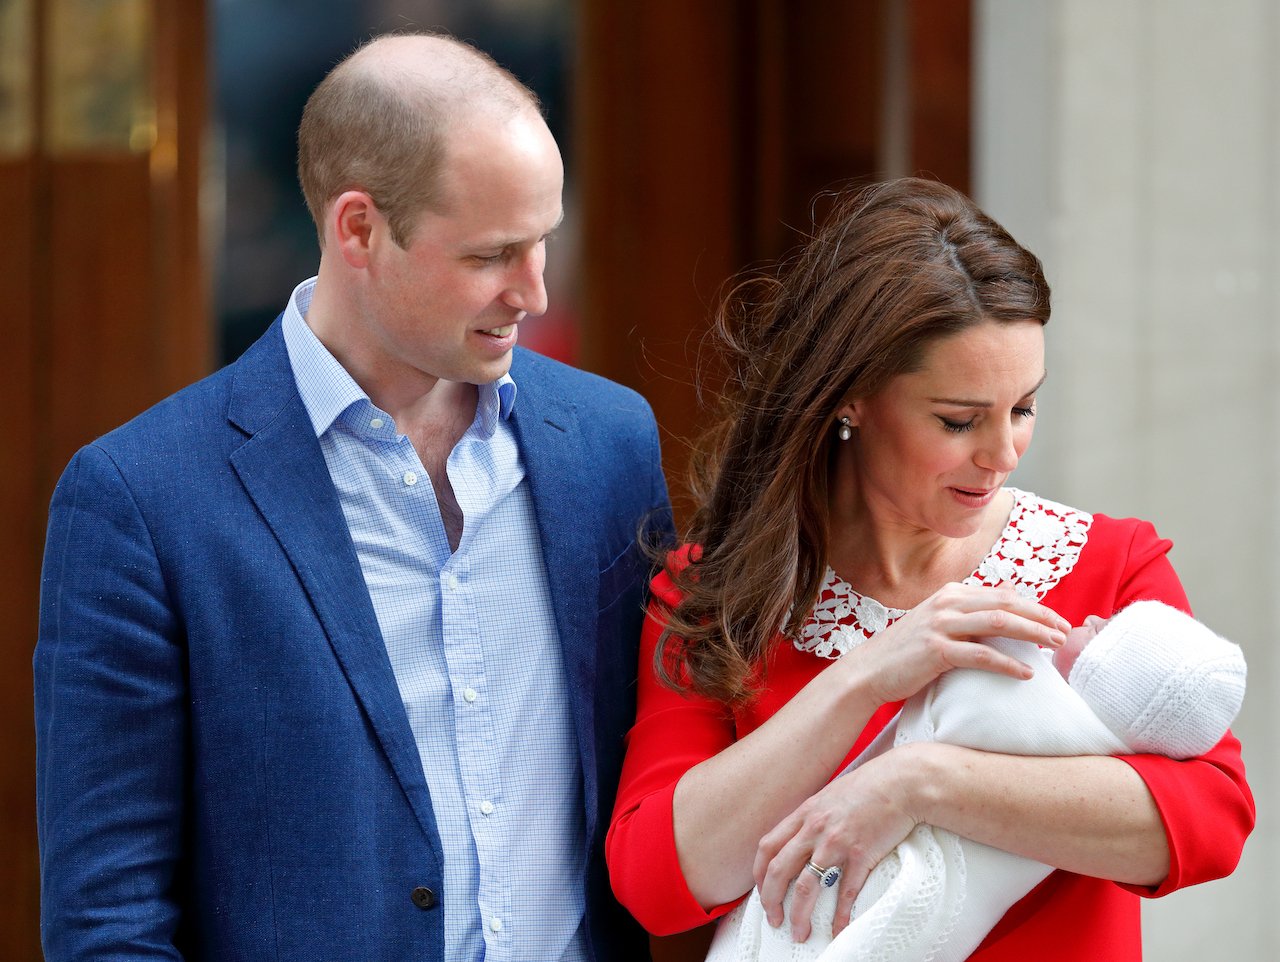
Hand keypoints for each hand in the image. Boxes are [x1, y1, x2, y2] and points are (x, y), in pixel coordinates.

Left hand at [753, 744, 927, 941]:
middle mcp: (814, 829)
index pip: (767, 847)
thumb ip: (814, 816)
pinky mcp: (861, 855)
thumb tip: (803, 837)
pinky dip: (839, 916)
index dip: (759, 874)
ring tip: (800, 933)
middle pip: (778, 870)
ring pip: (806, 886)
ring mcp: (836, 843)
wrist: (902, 781)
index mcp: (804, 814)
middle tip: (774, 920)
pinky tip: (837, 930)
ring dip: (799, 914)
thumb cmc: (869, 786)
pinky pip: (845, 892)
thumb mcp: (830, 795)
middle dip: (771, 900)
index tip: (763, 892)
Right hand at [848, 582, 1070, 706]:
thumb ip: (972, 611)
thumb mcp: (940, 623)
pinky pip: (982, 654)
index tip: (1058, 620)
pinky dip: (1008, 663)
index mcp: (951, 593)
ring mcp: (940, 624)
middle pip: (1006, 603)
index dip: (1035, 606)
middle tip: (1066, 632)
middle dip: (1041, 617)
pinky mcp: (936, 650)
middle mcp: (947, 603)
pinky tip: (1027, 672)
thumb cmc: (907, 652)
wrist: (869, 670)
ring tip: (1055, 646)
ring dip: (1033, 634)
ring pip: (999, 622)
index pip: (1003, 594)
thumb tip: (1009, 597)